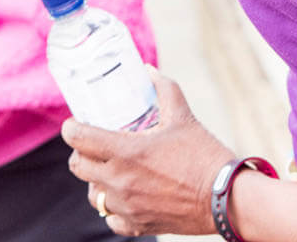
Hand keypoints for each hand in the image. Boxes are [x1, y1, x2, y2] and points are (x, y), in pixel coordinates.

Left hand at [62, 69, 233, 236]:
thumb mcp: (183, 116)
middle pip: (78, 167)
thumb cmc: (204, 155)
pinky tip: (125, 196)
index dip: (71, 128)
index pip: (78, 139)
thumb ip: (164, 89)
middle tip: (93, 144)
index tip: (75, 123)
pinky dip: (114, 209)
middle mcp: (120, 181)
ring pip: (93, 195)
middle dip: (80, 152)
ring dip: (96, 181)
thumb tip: (149, 71)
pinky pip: (111, 220)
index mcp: (126, 151)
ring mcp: (127, 206)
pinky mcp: (138, 225)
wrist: (225, 198)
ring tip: (110, 170)